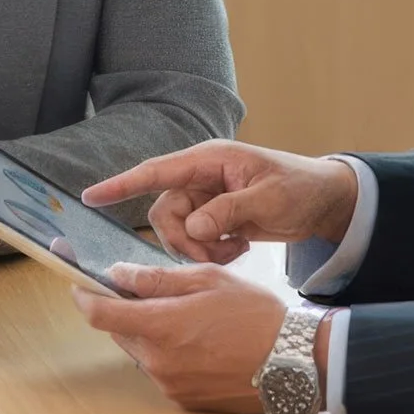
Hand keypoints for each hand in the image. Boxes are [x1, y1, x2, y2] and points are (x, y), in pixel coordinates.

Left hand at [71, 262, 287, 413]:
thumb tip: (118, 274)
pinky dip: (167, 351)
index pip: (99, 314)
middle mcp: (158, 361)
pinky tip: (198, 339)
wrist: (293, 363)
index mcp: (161, 327)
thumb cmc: (256, 314)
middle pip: (119, 331)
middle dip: (125, 309)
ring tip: (187, 315)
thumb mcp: (208, 280)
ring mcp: (170, 384)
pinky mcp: (183, 400)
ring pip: (140, 349)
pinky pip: (160, 369)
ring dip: (149, 330)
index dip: (83, 296)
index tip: (78, 283)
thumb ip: (157, 278)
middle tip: (149, 290)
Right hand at [81, 141, 359, 264]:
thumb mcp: (268, 198)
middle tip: (214, 253)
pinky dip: (212, 253)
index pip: (156, 171)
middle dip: (182, 240)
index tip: (90, 197)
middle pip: (164, 213)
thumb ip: (228, 211)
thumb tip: (193, 229)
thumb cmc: (300, 187)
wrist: (323, 201)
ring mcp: (207, 199)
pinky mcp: (215, 219)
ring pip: (178, 232)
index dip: (122, 184)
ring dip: (199, 250)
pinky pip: (195, 243)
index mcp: (209, 160)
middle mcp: (201, 177)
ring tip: (234, 249)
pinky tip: (239, 247)